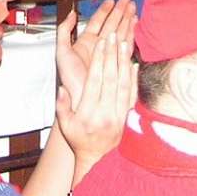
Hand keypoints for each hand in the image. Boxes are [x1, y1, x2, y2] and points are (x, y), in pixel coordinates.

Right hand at [55, 31, 136, 166]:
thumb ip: (62, 106)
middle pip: (110, 78)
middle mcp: (105, 113)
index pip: (95, 81)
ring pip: (123, 84)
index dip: (98, 61)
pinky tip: (133, 63)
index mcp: (88, 114)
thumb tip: (62, 88)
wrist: (98, 159)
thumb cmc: (79, 140)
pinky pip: (132, 94)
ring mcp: (119, 115)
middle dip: (112, 55)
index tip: (100, 43)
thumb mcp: (65, 125)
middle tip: (113, 35)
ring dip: (124, 62)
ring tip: (124, 43)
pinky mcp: (128, 116)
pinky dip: (134, 78)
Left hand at [56, 0, 136, 104]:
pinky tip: (136, 24)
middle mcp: (99, 46)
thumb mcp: (62, 51)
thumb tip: (72, 13)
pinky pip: (127, 43)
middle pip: (112, 23)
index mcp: (86, 42)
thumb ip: (64, 30)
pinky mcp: (118, 61)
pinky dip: (132, 33)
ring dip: (127, 19)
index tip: (111, 0)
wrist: (82, 98)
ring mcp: (109, 53)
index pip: (97, 21)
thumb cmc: (71, 79)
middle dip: (120, 10)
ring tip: (133, 7)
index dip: (104, 10)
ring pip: (120, 31)